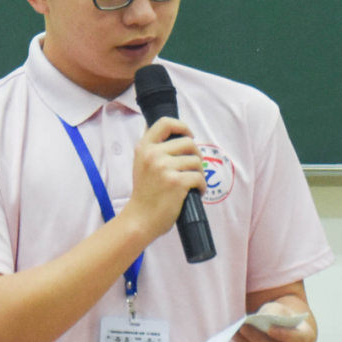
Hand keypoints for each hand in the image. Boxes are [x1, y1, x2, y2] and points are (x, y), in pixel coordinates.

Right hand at [123, 116, 207, 241]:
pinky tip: (195, 192)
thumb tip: (171, 130)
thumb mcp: (140, 163)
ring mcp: (164, 168)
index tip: (188, 135)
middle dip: (196, 155)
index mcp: (144, 147)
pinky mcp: (176, 182)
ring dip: (199, 173)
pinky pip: (199, 177)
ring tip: (192, 183)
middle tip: (193, 168)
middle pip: (188, 142)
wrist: (140, 219)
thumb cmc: (144, 193)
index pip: (165, 122)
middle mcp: (153, 154)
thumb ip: (152, 147)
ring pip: (196, 161)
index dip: (182, 126)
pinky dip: (201, 187)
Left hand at [234, 298, 317, 341]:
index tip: (269, 328)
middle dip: (258, 340)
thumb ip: (272, 314)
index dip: (285, 335)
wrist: (284, 329)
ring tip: (235, 334)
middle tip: (243, 328)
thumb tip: (257, 321)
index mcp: (306, 337)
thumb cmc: (281, 316)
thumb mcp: (279, 309)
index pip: (298, 339)